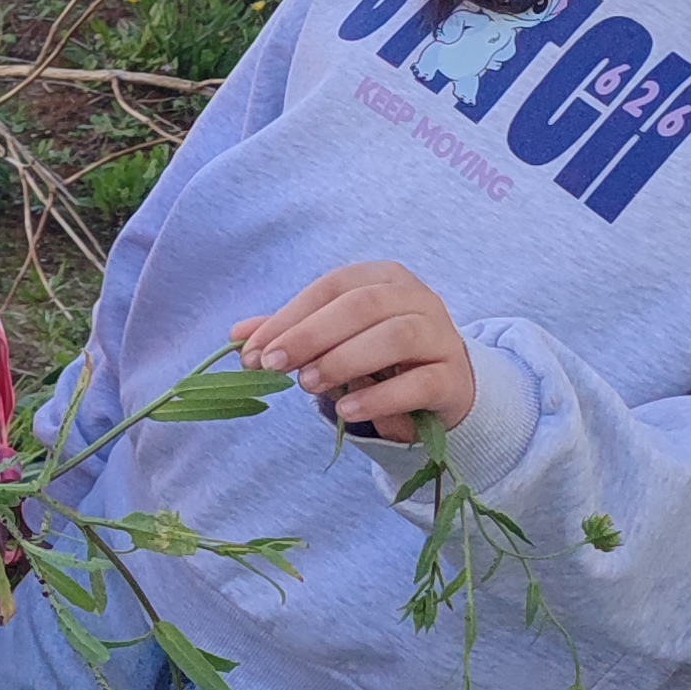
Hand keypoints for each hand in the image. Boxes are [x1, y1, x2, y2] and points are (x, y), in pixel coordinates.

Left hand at [233, 262, 474, 444]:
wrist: (443, 385)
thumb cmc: (379, 355)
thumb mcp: (333, 339)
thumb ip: (291, 333)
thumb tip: (237, 335)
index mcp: (383, 279)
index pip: (331, 288)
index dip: (289, 318)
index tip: (252, 351)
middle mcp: (416, 298)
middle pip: (362, 306)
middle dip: (311, 335)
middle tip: (274, 366)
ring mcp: (441, 336)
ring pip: (396, 337)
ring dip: (344, 360)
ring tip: (308, 386)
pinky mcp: (453, 377)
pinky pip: (420, 383)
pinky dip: (380, 397)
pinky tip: (347, 411)